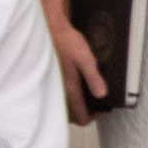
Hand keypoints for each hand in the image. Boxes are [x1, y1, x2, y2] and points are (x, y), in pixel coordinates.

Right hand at [28, 0, 105, 123]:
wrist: (47, 29)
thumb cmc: (66, 42)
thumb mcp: (86, 58)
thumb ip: (94, 77)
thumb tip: (102, 95)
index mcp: (68, 89)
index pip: (80, 117)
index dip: (94, 118)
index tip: (102, 111)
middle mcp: (56, 92)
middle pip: (69, 116)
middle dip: (82, 114)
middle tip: (95, 104)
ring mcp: (48, 87)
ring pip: (61, 108)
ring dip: (72, 107)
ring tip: (85, 97)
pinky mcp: (45, 80)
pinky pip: (54, 97)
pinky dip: (63, 98)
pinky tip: (72, 88)